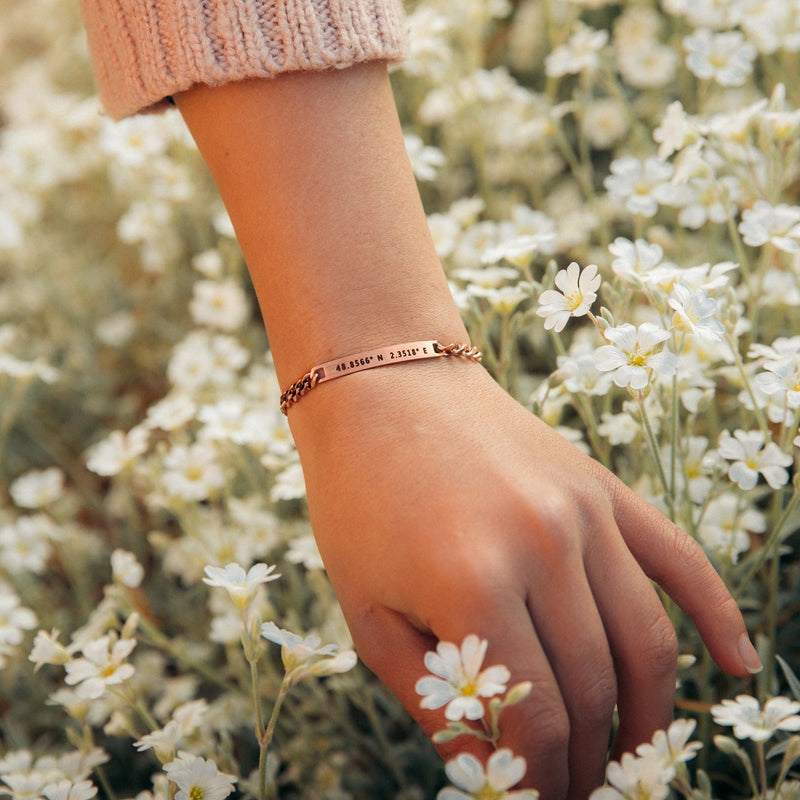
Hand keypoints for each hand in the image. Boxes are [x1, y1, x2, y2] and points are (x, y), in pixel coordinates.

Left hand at [288, 358, 758, 799]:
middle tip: (574, 787)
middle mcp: (544, 544)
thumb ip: (434, 699)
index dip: (540, 779)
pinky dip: (716, 616)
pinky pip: (679, 558)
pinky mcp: (603, 487)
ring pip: (645, 640)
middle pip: (593, 687)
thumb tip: (489, 772)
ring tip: (630, 753)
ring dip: (647, 713)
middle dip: (588, 758)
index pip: (536, 718)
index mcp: (472, 582)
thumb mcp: (369, 610)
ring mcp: (584, 511)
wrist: (383, 389)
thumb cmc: (359, 501)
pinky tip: (737, 664)